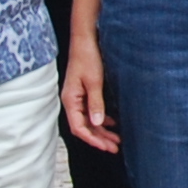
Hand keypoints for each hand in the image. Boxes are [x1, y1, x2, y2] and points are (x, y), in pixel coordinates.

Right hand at [62, 30, 116, 150]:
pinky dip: (102, 119)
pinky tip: (112, 123)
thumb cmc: (87, 57)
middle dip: (99, 138)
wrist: (85, 39)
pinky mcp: (84, 92)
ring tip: (116, 139)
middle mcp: (72, 101)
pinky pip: (91, 111)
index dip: (92, 139)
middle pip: (84, 127)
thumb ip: (96, 103)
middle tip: (115, 147)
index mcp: (70, 100)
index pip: (78, 128)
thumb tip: (98, 123)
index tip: (106, 146)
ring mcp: (78, 97)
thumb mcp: (94, 81)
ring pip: (89, 120)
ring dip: (102, 131)